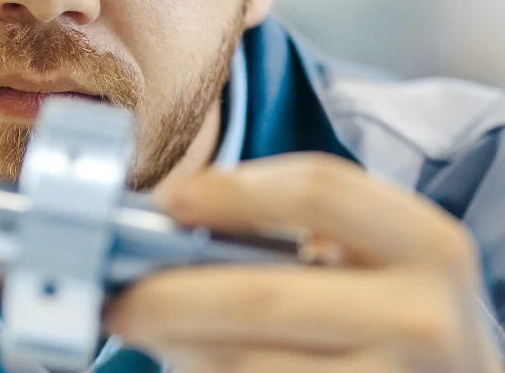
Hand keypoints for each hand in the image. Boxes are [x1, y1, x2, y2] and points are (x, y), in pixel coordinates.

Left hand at [106, 154, 503, 371]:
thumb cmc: (391, 309)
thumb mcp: (371, 257)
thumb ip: (289, 233)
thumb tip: (169, 226)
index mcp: (425, 245)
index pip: (319, 191)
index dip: (232, 191)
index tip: (167, 200)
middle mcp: (424, 318)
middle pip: (264, 295)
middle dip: (170, 297)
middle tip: (119, 302)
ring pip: (251, 368)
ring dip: (182, 351)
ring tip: (149, 336)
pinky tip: (192, 364)